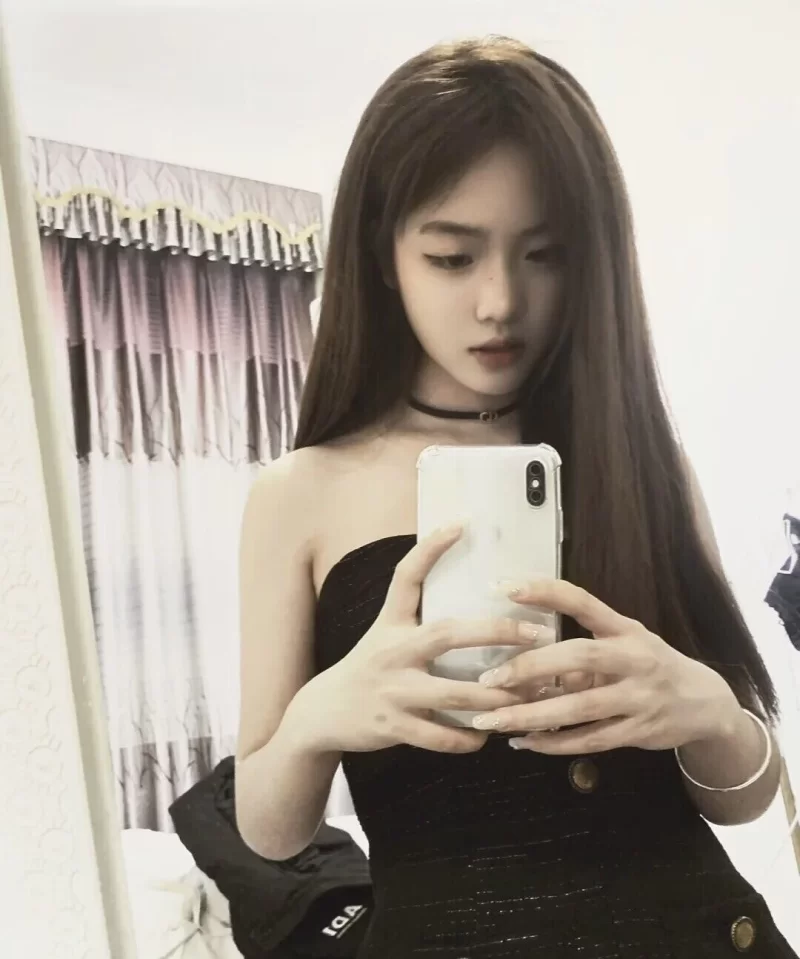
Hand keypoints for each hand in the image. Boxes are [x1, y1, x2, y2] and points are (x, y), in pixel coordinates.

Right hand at [290, 526, 536, 754]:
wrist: (322, 713)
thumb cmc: (367, 668)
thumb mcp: (384, 636)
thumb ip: (419, 622)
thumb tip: (470, 602)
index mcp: (390, 624)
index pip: (407, 576)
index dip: (430, 548)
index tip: (460, 525)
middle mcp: (391, 651)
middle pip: (447, 634)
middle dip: (496, 632)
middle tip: (536, 633)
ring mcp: (392, 691)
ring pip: (456, 695)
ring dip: (497, 696)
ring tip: (529, 695)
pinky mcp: (393, 727)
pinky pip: (442, 736)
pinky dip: (470, 738)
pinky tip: (488, 732)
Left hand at [471, 578, 741, 753]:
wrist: (707, 704)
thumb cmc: (651, 665)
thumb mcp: (625, 644)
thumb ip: (582, 650)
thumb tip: (525, 661)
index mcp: (625, 629)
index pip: (582, 601)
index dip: (545, 592)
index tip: (504, 586)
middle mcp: (634, 658)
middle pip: (579, 656)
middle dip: (531, 667)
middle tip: (489, 678)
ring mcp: (639, 698)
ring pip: (579, 708)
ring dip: (532, 715)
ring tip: (491, 720)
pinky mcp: (638, 732)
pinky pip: (589, 740)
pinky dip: (554, 743)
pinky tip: (524, 742)